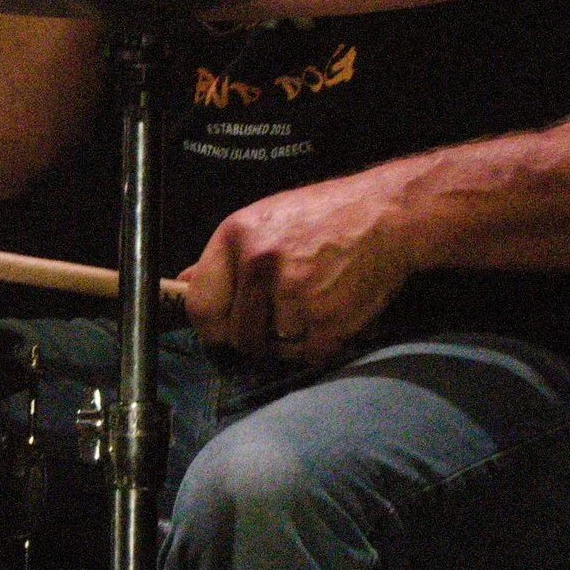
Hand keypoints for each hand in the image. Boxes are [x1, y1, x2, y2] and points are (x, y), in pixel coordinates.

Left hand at [179, 169, 426, 361]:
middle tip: (274, 323)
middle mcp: (260, 265)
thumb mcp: (263, 218)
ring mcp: (294, 294)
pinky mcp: (327, 318)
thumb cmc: (323, 216)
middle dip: (253, 338)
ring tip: (307, 308)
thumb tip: (183, 280)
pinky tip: (327, 314)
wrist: (386, 215)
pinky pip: (307, 354)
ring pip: (273, 347)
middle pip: (237, 335)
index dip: (210, 326)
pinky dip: (316, 344)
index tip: (222, 331)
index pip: (200, 304)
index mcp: (236, 238)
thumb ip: (225, 257)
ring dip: (288, 340)